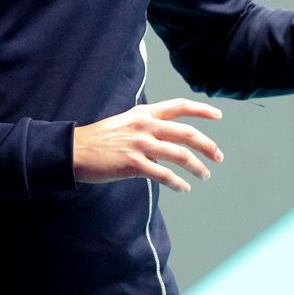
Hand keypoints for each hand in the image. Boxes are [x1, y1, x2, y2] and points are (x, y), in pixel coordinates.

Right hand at [73, 99, 223, 191]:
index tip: (218, 116)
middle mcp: (145, 126)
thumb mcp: (125, 122)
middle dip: (207, 146)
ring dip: (197, 167)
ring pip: (180, 155)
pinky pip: (164, 174)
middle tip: (218, 156)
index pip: (178, 106)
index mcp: (143, 113)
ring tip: (204, 175)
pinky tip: (184, 188)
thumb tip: (164, 133)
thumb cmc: (99, 138)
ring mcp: (140, 144)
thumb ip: (145, 124)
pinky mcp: (133, 164)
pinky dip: (178, 183)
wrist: (75, 150)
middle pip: (187, 133)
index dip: (201, 110)